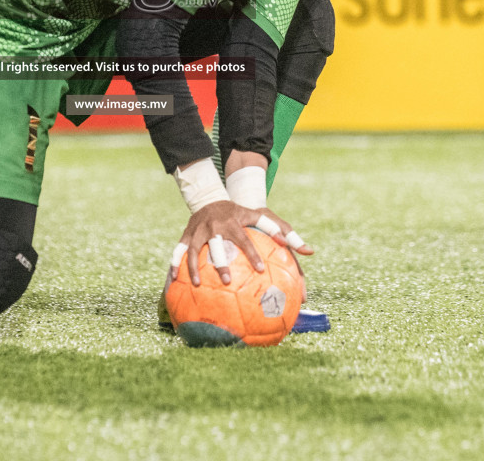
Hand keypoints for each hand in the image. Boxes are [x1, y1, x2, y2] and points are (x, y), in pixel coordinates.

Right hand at [171, 201, 311, 287]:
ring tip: (196, 284)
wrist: (213, 198)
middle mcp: (216, 225)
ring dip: (193, 266)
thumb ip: (285, 234)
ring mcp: (199, 229)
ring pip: (195, 248)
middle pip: (218, 244)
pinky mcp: (187, 233)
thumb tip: (310, 251)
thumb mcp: (263, 217)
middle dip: (221, 262)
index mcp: (235, 221)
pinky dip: (175, 263)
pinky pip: (179, 250)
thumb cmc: (243, 213)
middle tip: (226, 281)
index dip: (252, 253)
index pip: (245, 238)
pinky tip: (173, 280)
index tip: (260, 270)